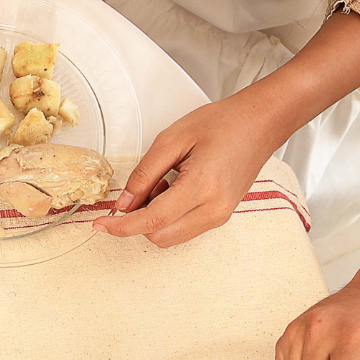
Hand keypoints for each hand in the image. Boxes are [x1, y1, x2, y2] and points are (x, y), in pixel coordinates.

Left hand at [92, 89, 291, 246]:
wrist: (260, 123)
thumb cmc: (222, 123)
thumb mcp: (172, 139)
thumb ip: (143, 174)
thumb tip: (123, 203)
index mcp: (202, 186)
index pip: (152, 220)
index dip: (121, 226)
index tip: (99, 224)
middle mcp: (214, 209)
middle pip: (159, 236)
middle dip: (137, 219)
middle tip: (138, 189)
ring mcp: (221, 215)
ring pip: (171, 237)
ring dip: (154, 218)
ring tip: (163, 183)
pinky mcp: (222, 216)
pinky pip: (184, 229)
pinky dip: (169, 217)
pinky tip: (173, 189)